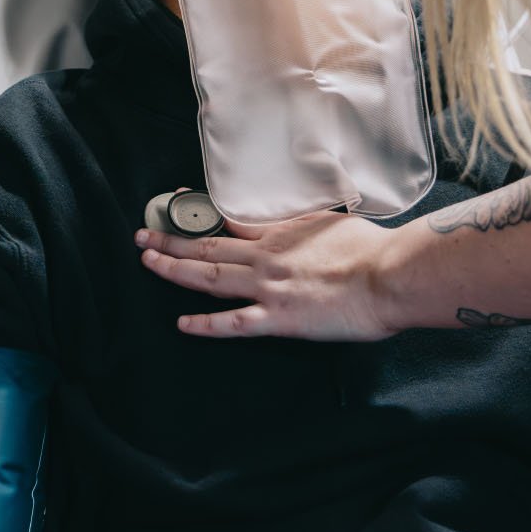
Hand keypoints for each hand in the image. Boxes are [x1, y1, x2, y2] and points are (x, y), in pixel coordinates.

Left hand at [134, 210, 402, 340]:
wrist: (389, 275)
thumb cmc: (371, 248)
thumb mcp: (329, 221)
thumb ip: (303, 223)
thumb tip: (298, 220)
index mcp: (278, 234)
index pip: (227, 222)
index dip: (198, 215)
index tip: (177, 206)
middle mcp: (264, 258)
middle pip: (206, 247)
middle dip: (171, 241)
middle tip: (141, 236)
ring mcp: (268, 288)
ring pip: (209, 278)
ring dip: (174, 269)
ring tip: (147, 263)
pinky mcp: (279, 319)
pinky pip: (234, 323)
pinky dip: (206, 325)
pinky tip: (183, 324)